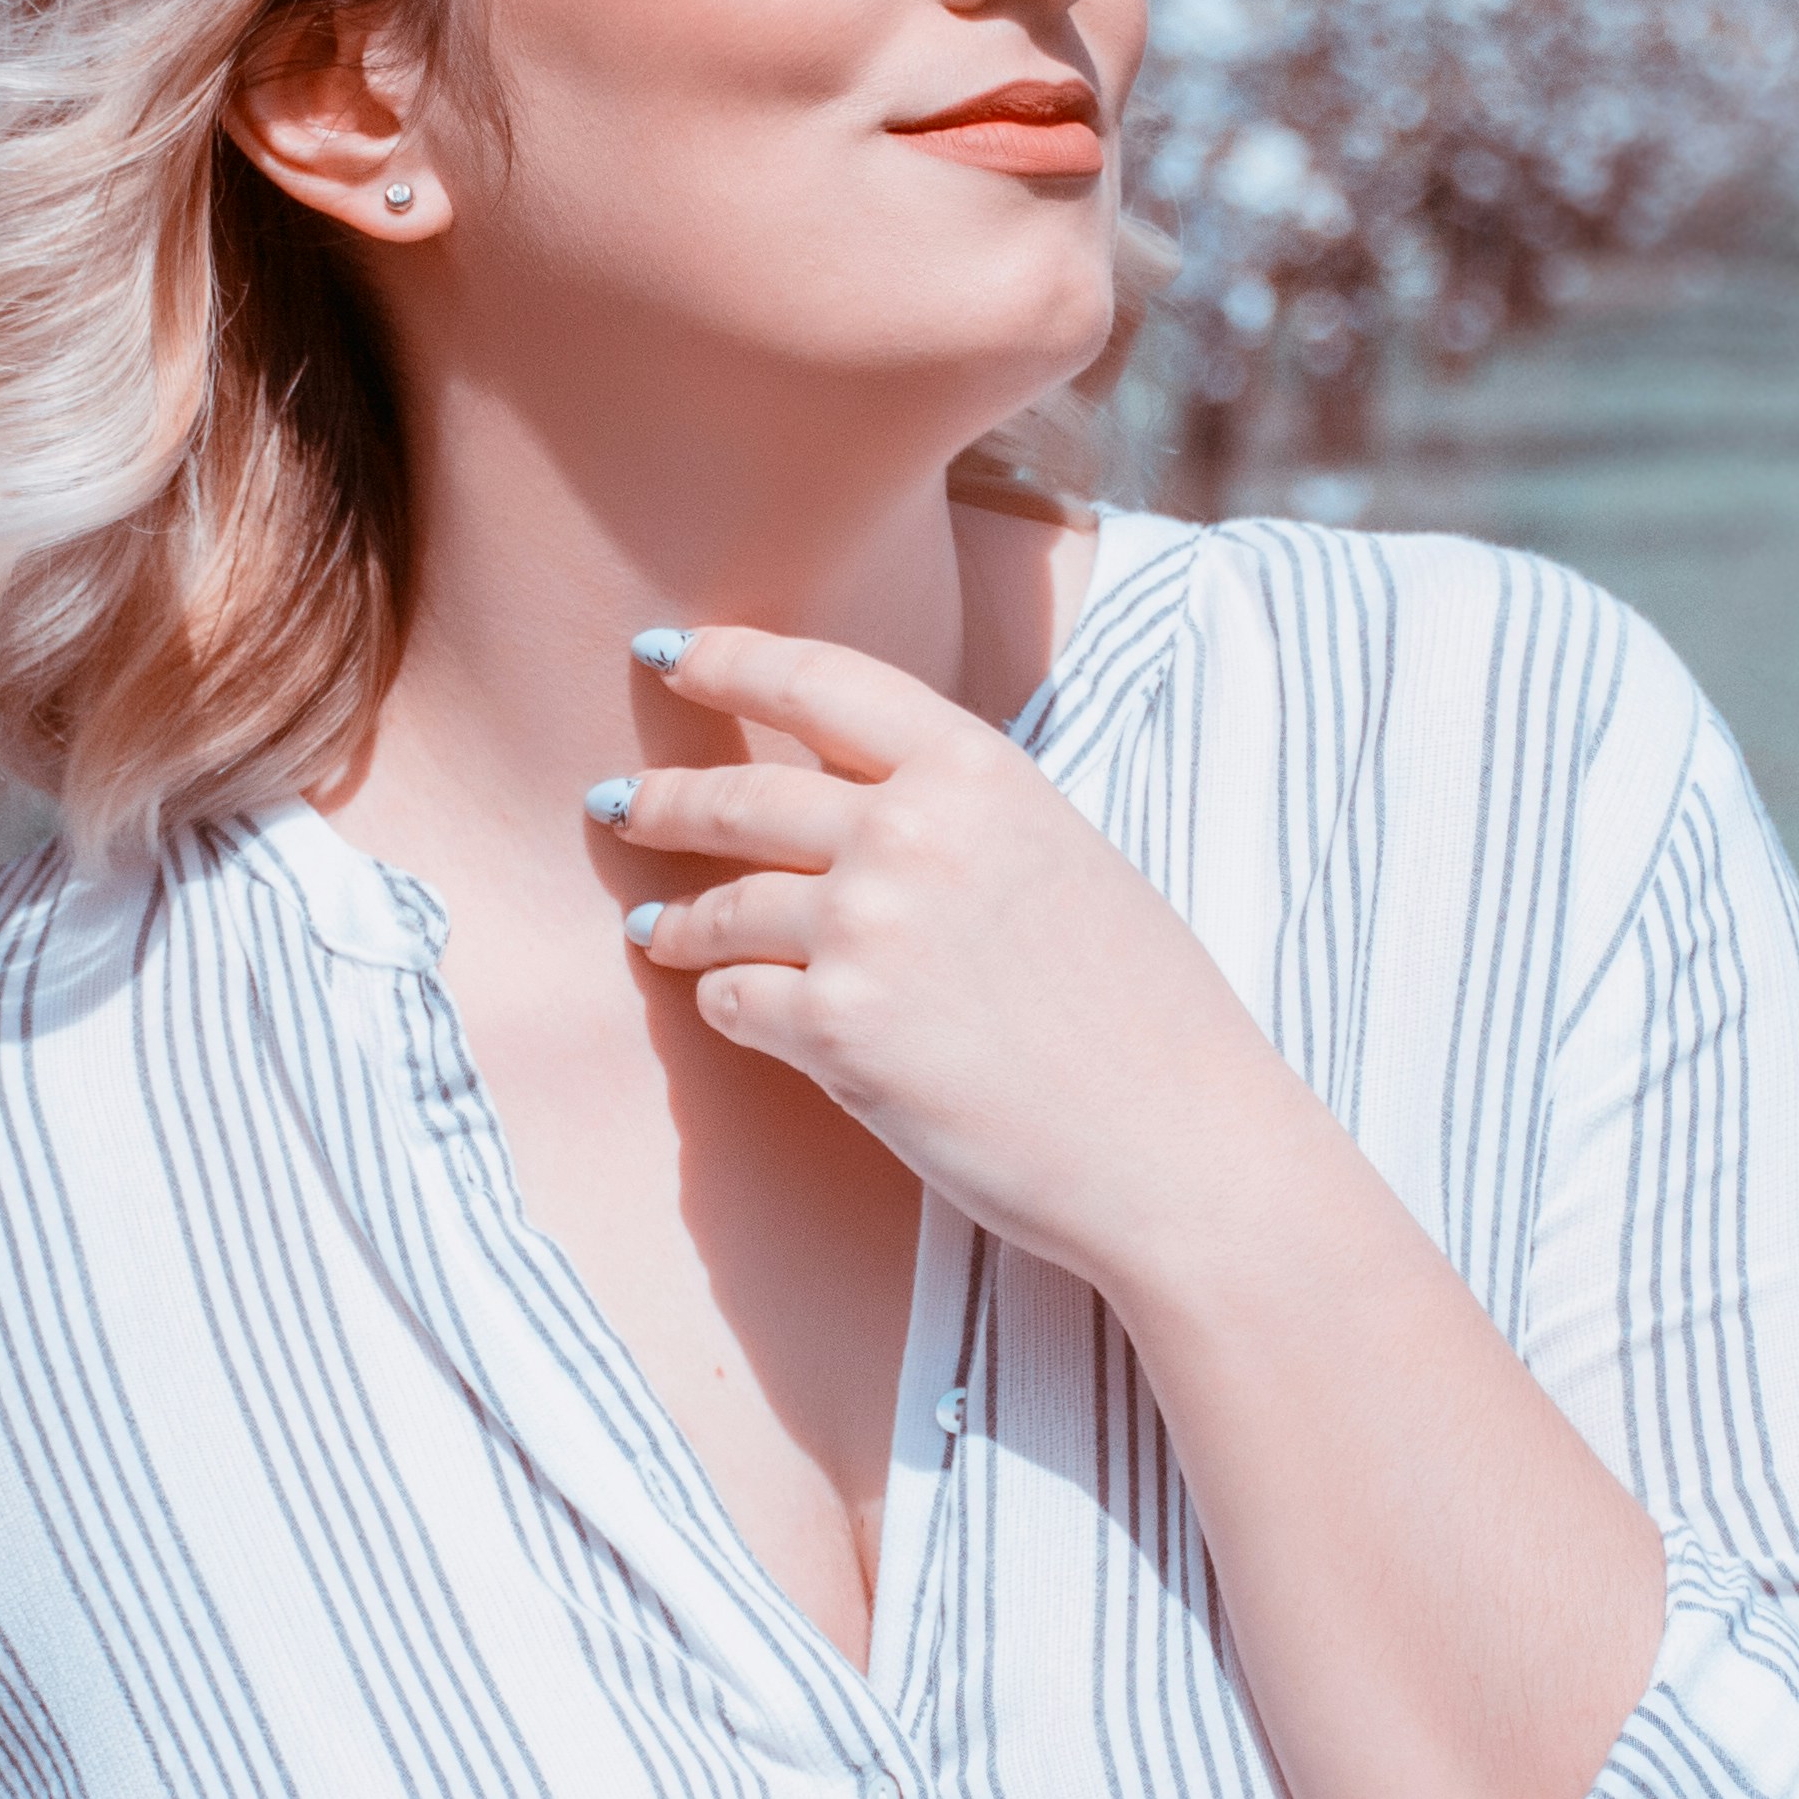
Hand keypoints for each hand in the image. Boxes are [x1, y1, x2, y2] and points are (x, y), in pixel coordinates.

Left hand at [605, 619, 1317, 1289]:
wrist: (1179, 1146)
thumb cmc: (1146, 1017)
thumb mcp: (1064, 857)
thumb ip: (961, 817)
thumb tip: (863, 810)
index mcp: (980, 771)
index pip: (821, 682)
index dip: (730, 661)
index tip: (668, 653)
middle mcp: (911, 831)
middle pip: (742, 796)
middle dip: (663, 800)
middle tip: (619, 803)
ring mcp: (866, 928)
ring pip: (720, 908)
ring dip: (675, 920)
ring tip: (654, 929)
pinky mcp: (836, 1029)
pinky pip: (731, 1001)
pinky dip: (722, 1004)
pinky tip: (727, 1007)